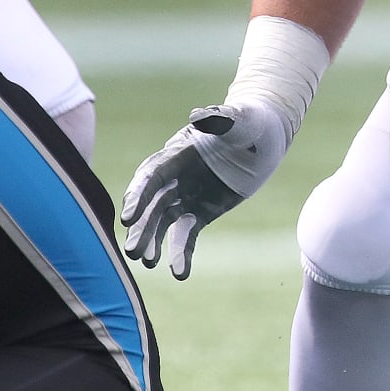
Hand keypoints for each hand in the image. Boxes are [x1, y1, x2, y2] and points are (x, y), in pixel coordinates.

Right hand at [121, 99, 289, 279]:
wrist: (261, 137)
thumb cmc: (248, 122)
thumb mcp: (240, 120)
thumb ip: (222, 119)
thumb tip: (201, 116)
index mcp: (177, 153)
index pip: (151, 175)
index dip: (138, 196)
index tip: (128, 217)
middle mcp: (174, 176)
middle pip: (151, 203)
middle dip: (141, 227)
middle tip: (133, 251)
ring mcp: (184, 195)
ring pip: (162, 222)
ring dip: (153, 242)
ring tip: (148, 263)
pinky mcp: (198, 212)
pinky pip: (186, 236)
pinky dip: (181, 254)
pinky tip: (179, 274)